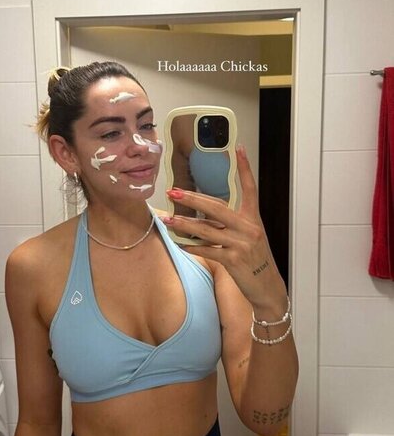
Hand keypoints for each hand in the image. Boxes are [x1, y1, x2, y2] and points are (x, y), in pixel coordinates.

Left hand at [163, 146, 286, 315]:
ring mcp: (241, 244)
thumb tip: (201, 218)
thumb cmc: (255, 260)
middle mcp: (249, 228)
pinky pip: (207, 250)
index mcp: (253, 218)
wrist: (267, 286)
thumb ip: (229, 225)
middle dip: (192, 199)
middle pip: (217, 207)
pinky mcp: (234, 260)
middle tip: (173, 192)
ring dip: (184, 225)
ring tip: (168, 220)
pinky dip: (192, 247)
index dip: (244, 168)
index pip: (249, 188)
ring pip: (207, 230)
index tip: (238, 148)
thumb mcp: (248, 238)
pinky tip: (180, 244)